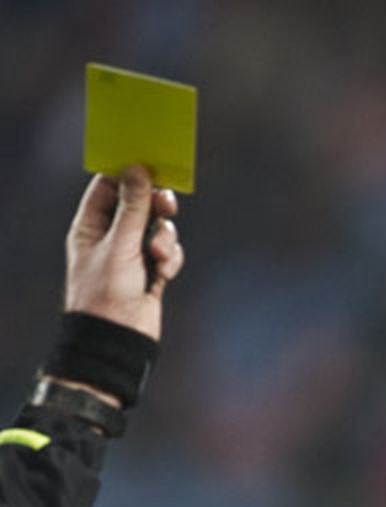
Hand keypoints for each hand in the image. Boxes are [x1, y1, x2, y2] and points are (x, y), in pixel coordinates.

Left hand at [63, 166, 183, 341]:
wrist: (119, 338)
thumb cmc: (107, 292)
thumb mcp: (120, 245)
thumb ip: (133, 207)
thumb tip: (137, 170)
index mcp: (90, 227)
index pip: (107, 188)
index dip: (127, 175)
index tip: (149, 165)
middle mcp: (110, 237)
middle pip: (139, 204)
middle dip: (155, 206)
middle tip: (167, 204)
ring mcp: (132, 254)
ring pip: (159, 228)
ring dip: (165, 238)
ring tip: (159, 255)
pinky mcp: (152, 271)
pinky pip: (169, 251)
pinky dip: (171, 259)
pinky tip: (164, 274)